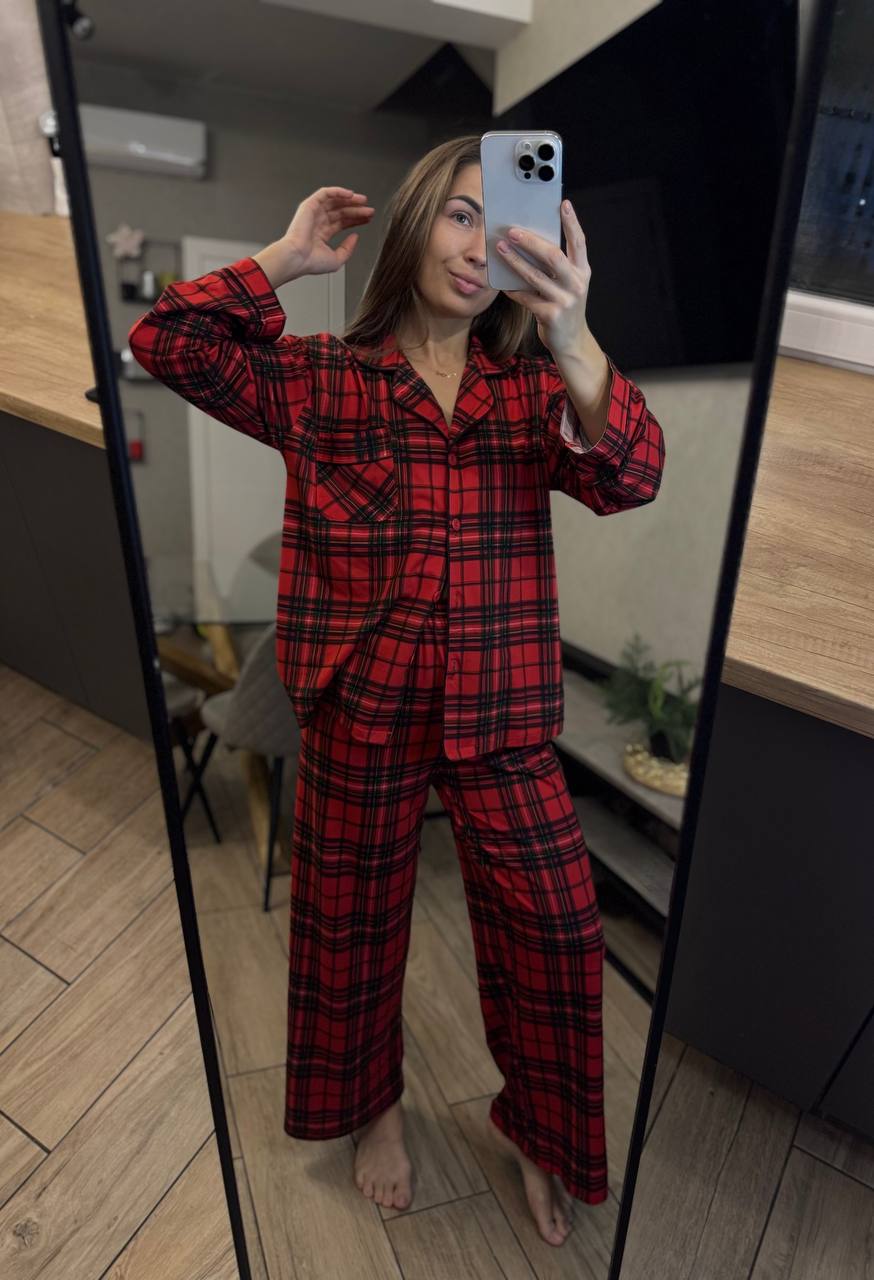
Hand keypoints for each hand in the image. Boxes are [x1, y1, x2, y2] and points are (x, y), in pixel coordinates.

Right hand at [280, 186, 374, 276]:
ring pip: (335, 201)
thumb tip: (355, 236)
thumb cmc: (311, 262)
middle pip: (341, 211)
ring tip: (363, 201)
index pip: (342, 222)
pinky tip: (350, 195)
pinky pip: (325, 193)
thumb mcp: (336, 259)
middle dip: (356, 210)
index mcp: (322, 234)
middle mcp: (318, 222)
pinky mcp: (309, 205)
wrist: (297, 258)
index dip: (356, 219)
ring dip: (350, 200)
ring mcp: (314, 213)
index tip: (368, 219)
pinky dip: (337, 191)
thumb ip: (348, 248)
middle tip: (370, 210)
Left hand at [496, 200, 590, 355]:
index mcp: (582, 272)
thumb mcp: (568, 285)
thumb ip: (556, 267)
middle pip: (553, 256)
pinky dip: (513, 290)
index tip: (563, 204)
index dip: (572, 223)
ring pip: (535, 276)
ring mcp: (565, 300)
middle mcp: (577, 284)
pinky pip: (526, 298)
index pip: (579, 242)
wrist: (571, 342)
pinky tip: (501, 283)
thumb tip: (528, 243)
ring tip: (500, 249)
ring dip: (515, 261)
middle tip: (512, 231)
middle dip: (531, 242)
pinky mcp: (551, 315)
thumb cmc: (564, 307)